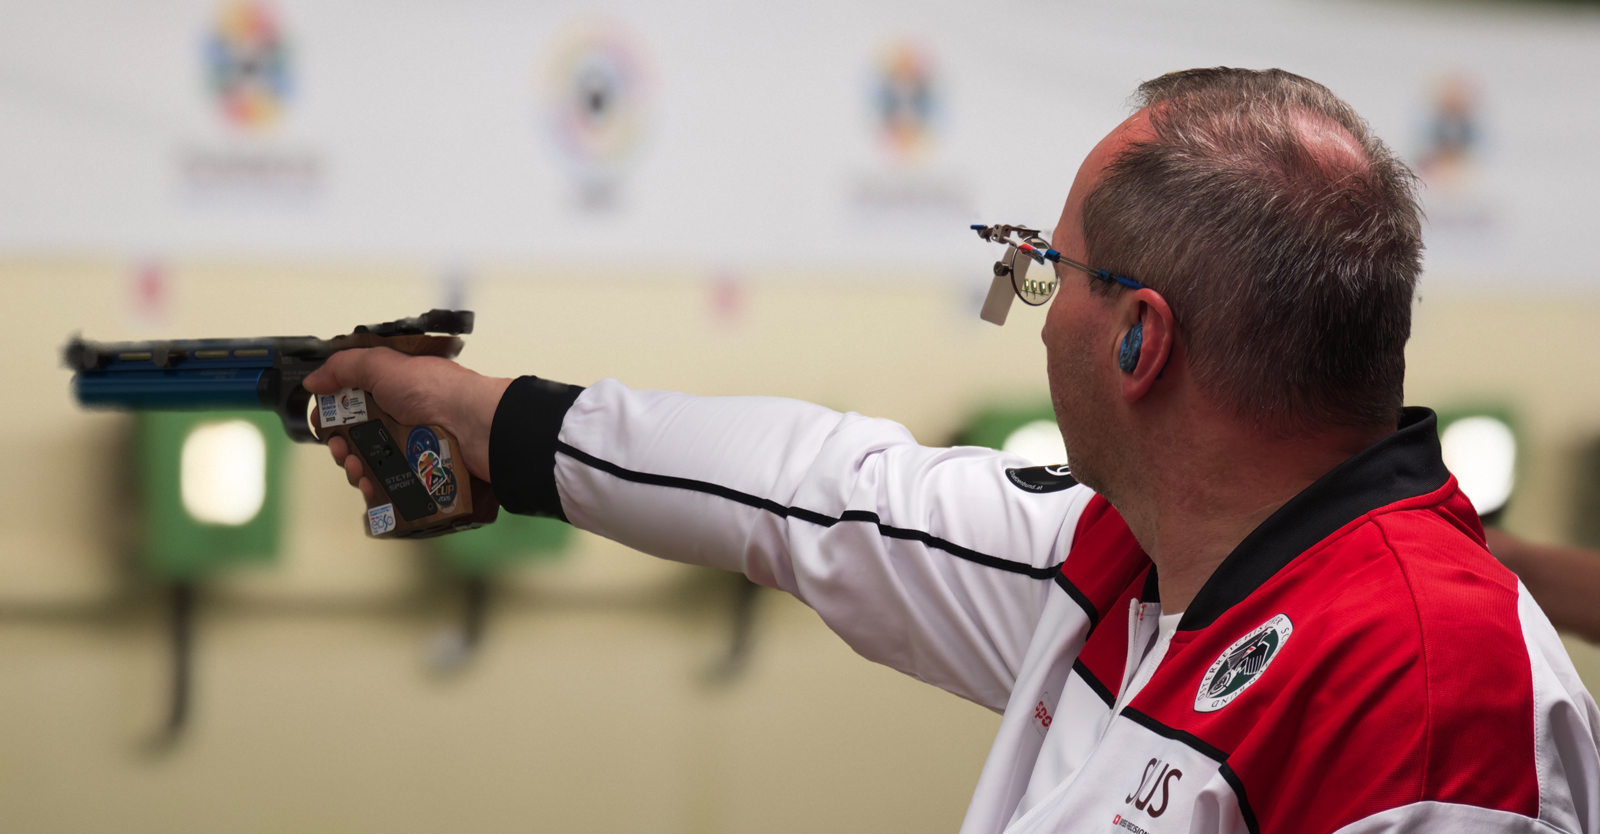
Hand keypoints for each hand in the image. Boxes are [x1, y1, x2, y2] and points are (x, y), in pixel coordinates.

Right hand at [302, 348, 511, 499]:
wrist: (476, 427)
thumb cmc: (438, 391)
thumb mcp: (383, 365)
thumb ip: (344, 367)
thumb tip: (315, 380)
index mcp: (395, 389)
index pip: (354, 402)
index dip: (334, 413)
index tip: (323, 422)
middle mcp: (403, 417)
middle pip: (359, 436)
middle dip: (340, 445)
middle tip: (339, 448)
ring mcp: (412, 447)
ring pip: (372, 463)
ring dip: (354, 468)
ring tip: (355, 468)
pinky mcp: (420, 473)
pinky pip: (390, 485)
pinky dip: (374, 488)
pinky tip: (369, 486)